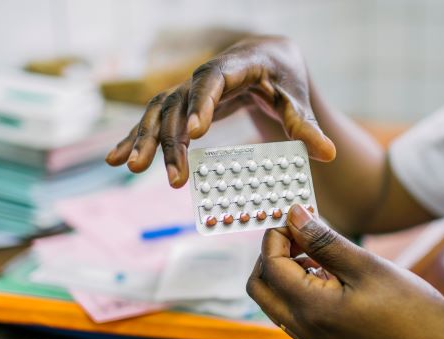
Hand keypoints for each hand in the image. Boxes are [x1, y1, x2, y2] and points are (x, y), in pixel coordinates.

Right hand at [105, 36, 336, 187]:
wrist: (267, 56)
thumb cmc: (283, 74)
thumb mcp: (296, 97)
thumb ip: (307, 125)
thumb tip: (328, 154)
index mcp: (236, 66)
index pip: (212, 81)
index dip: (201, 104)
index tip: (195, 133)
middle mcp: (205, 76)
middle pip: (179, 103)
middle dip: (171, 140)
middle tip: (171, 177)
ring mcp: (189, 89)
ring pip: (160, 111)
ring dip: (145, 139)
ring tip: (133, 168)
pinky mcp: (182, 104)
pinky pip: (154, 120)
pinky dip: (134, 137)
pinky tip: (115, 160)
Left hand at [247, 204, 443, 338]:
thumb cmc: (413, 314)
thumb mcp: (368, 267)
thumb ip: (324, 241)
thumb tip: (294, 215)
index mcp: (312, 310)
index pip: (269, 266)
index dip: (276, 236)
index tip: (296, 217)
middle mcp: (304, 329)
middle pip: (260, 287)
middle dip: (270, 254)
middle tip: (298, 233)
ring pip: (274, 300)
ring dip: (284, 271)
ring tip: (316, 251)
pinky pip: (293, 312)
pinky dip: (298, 288)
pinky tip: (327, 273)